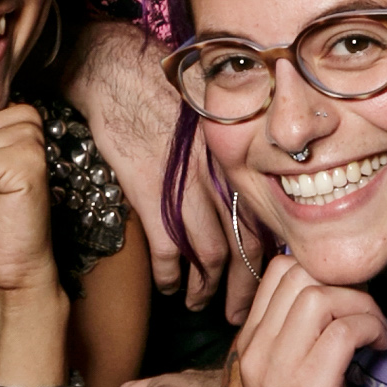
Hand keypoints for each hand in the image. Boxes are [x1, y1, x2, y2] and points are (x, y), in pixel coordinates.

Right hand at [65, 18, 255, 319]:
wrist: (121, 74)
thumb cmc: (164, 93)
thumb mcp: (209, 121)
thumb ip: (224, 158)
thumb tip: (237, 192)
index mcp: (234, 159)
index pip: (262, 218)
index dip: (264, 256)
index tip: (265, 279)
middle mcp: (219, 176)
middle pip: (243, 246)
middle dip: (242, 286)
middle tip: (239, 312)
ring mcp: (186, 188)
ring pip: (210, 255)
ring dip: (206, 288)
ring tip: (202, 305)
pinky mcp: (152, 196)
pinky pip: (168, 251)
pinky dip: (170, 276)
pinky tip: (169, 287)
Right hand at [232, 258, 386, 386]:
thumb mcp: (291, 384)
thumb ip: (299, 341)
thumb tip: (340, 295)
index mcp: (249, 348)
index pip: (278, 272)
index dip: (321, 271)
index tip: (350, 298)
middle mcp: (255, 354)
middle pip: (299, 274)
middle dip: (345, 282)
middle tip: (368, 312)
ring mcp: (277, 372)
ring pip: (320, 295)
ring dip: (361, 304)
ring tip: (376, 331)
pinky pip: (343, 329)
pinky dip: (371, 327)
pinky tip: (382, 347)